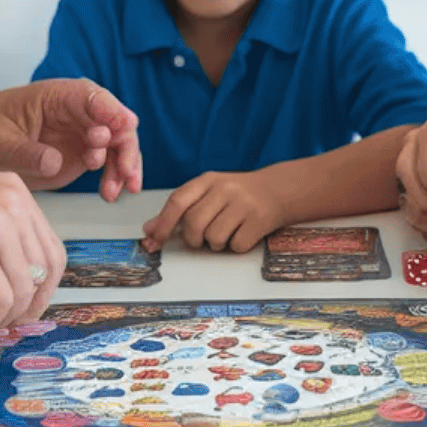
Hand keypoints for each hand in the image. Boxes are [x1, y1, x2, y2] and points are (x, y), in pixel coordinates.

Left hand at [0, 79, 142, 199]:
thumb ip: (25, 152)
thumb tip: (55, 162)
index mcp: (56, 96)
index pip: (93, 98)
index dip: (112, 112)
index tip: (123, 129)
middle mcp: (75, 113)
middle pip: (114, 122)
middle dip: (125, 146)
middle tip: (125, 171)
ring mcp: (79, 135)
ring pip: (116, 146)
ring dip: (123, 166)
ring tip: (115, 191)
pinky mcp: (77, 156)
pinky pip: (106, 165)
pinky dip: (113, 178)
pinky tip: (110, 194)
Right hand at [0, 167, 67, 331]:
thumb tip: (19, 272)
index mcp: (13, 189)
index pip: (50, 245)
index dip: (46, 282)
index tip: (34, 300)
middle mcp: (11, 204)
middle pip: (45, 268)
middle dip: (34, 302)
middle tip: (19, 320)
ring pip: (23, 288)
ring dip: (9, 314)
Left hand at [141, 172, 282, 253]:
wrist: (277, 190)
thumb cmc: (235, 194)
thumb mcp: (207, 193)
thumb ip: (179, 209)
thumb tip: (149, 229)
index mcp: (207, 180)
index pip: (178, 201)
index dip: (163, 223)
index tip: (154, 240)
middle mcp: (225, 189)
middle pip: (194, 223)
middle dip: (193, 239)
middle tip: (201, 239)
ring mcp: (243, 204)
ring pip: (214, 237)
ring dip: (216, 243)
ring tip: (225, 232)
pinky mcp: (259, 220)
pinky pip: (236, 245)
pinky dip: (235, 246)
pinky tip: (241, 233)